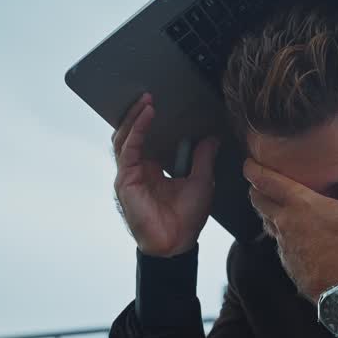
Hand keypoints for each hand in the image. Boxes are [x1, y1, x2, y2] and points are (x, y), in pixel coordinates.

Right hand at [112, 92, 220, 256]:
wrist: (177, 244)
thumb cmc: (186, 219)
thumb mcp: (202, 181)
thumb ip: (204, 158)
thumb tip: (211, 138)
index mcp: (152, 169)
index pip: (146, 137)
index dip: (150, 119)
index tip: (162, 101)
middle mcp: (137, 169)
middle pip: (131, 133)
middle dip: (138, 112)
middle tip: (150, 93)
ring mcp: (129, 174)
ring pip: (125, 136)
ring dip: (135, 116)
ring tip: (147, 99)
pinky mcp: (125, 180)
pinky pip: (128, 148)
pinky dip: (137, 129)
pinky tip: (147, 115)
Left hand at [246, 135, 337, 302]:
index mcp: (300, 204)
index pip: (265, 180)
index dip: (253, 169)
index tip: (249, 163)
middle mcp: (285, 222)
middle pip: (257, 200)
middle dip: (256, 188)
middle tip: (260, 181)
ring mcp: (284, 244)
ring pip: (265, 222)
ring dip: (267, 211)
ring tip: (277, 204)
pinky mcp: (287, 262)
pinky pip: (278, 243)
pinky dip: (281, 233)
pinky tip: (295, 234)